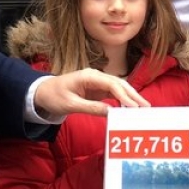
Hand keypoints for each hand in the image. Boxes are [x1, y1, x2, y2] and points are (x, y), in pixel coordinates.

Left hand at [34, 68, 149, 116]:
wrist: (42, 93)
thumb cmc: (54, 96)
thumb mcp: (70, 105)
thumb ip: (91, 108)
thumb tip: (112, 113)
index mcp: (89, 76)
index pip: (112, 84)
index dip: (125, 96)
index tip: (134, 107)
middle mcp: (96, 76)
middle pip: (119, 84)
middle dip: (133, 95)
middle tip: (147, 107)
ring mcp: (97, 82)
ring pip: (119, 87)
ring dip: (131, 97)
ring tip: (144, 108)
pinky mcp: (97, 89)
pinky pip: (114, 93)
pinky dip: (123, 100)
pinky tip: (131, 108)